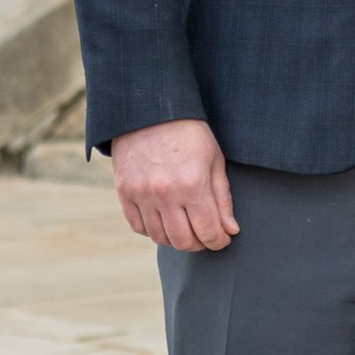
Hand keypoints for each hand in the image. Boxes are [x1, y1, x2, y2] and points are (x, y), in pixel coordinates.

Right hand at [111, 118, 237, 251]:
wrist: (151, 111)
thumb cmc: (189, 133)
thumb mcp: (214, 160)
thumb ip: (222, 198)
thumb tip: (230, 230)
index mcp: (193, 184)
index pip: (208, 232)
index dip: (219, 241)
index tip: (223, 239)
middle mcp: (165, 194)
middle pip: (184, 241)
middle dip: (199, 244)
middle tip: (205, 236)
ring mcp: (142, 194)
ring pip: (160, 238)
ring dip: (176, 239)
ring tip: (186, 229)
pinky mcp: (124, 192)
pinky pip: (138, 227)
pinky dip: (153, 230)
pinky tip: (164, 220)